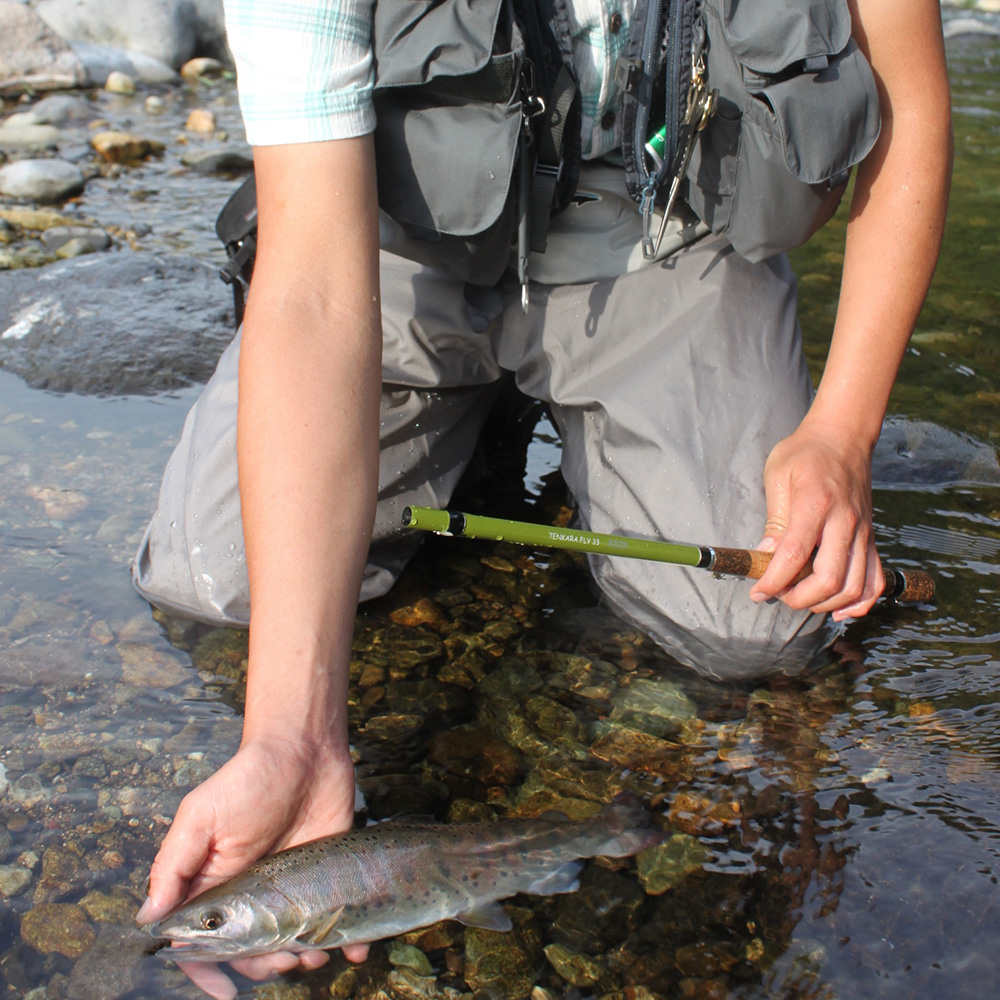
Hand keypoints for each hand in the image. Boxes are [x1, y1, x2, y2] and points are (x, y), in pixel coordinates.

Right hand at [136, 737, 368, 998]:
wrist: (305, 747)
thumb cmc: (246, 779)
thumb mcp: (201, 816)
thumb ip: (174, 866)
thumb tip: (148, 919)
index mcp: (216, 886)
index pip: (204, 944)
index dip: (208, 971)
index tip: (224, 994)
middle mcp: (253, 894)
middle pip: (253, 952)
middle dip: (267, 965)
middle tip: (287, 958)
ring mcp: (293, 888)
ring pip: (296, 943)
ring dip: (306, 958)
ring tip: (320, 951)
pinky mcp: (329, 876)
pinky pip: (339, 918)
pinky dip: (351, 942)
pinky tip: (358, 949)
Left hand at [749, 419, 883, 621]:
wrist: (844, 437)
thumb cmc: (805, 453)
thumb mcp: (777, 476)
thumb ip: (774, 519)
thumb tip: (766, 556)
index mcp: (816, 504)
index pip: (793, 556)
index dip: (773, 582)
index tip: (758, 592)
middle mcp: (845, 522)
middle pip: (828, 579)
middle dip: (799, 598)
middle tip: (779, 595)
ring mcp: (862, 532)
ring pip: (854, 587)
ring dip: (825, 604)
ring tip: (802, 599)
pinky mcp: (871, 538)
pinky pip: (875, 580)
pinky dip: (860, 603)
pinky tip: (837, 608)